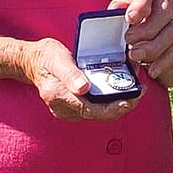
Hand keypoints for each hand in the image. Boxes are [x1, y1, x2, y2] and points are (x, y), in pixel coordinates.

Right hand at [24, 36, 141, 121]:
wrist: (32, 62)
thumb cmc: (45, 57)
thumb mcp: (57, 59)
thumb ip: (69, 74)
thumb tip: (83, 89)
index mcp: (59, 96)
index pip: (91, 110)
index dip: (113, 108)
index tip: (131, 100)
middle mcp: (64, 108)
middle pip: (99, 114)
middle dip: (122, 105)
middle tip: (141, 91)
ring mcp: (69, 109)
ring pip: (99, 112)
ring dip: (119, 103)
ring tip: (136, 88)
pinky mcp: (74, 106)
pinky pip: (96, 107)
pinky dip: (111, 100)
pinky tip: (122, 89)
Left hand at [111, 0, 172, 85]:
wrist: (147, 14)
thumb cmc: (127, 8)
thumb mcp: (119, 3)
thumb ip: (117, 9)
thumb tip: (116, 12)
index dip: (140, 5)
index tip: (130, 18)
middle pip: (164, 13)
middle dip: (147, 30)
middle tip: (129, 41)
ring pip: (172, 32)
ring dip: (153, 47)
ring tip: (135, 55)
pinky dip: (163, 61)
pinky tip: (151, 70)